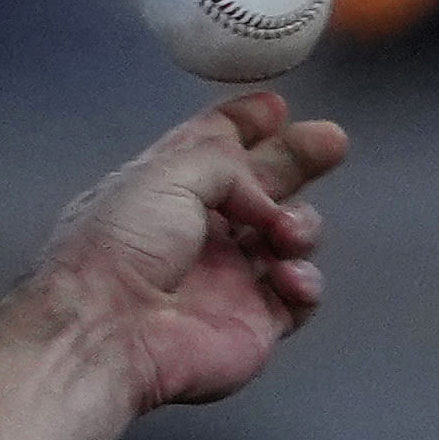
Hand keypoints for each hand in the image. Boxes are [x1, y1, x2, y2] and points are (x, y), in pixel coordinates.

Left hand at [33, 90, 347, 414]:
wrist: (108, 333)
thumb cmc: (124, 245)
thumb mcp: (167, 174)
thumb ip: (227, 163)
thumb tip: (264, 194)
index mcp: (164, 188)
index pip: (212, 146)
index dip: (245, 123)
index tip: (277, 107)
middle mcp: (197, 231)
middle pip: (261, 185)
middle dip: (296, 160)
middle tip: (330, 142)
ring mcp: (228, 280)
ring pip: (288, 237)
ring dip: (301, 224)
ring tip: (285, 232)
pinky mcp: (252, 325)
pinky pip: (297, 298)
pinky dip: (303, 281)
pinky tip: (286, 276)